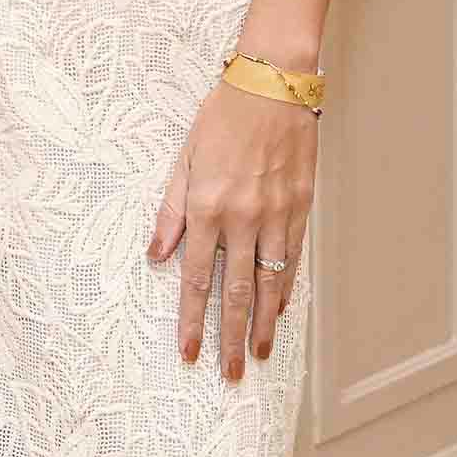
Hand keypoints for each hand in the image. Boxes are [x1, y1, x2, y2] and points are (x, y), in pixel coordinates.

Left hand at [148, 80, 316, 380]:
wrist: (272, 83)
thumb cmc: (223, 115)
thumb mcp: (184, 158)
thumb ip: (171, 210)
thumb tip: (156, 255)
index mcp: (206, 207)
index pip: (195, 279)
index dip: (191, 320)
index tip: (188, 353)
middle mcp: (241, 218)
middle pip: (236, 292)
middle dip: (232, 337)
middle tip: (231, 373)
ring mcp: (275, 214)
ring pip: (270, 282)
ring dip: (265, 322)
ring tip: (261, 353)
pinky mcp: (300, 205)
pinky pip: (293, 257)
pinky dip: (288, 286)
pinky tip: (285, 309)